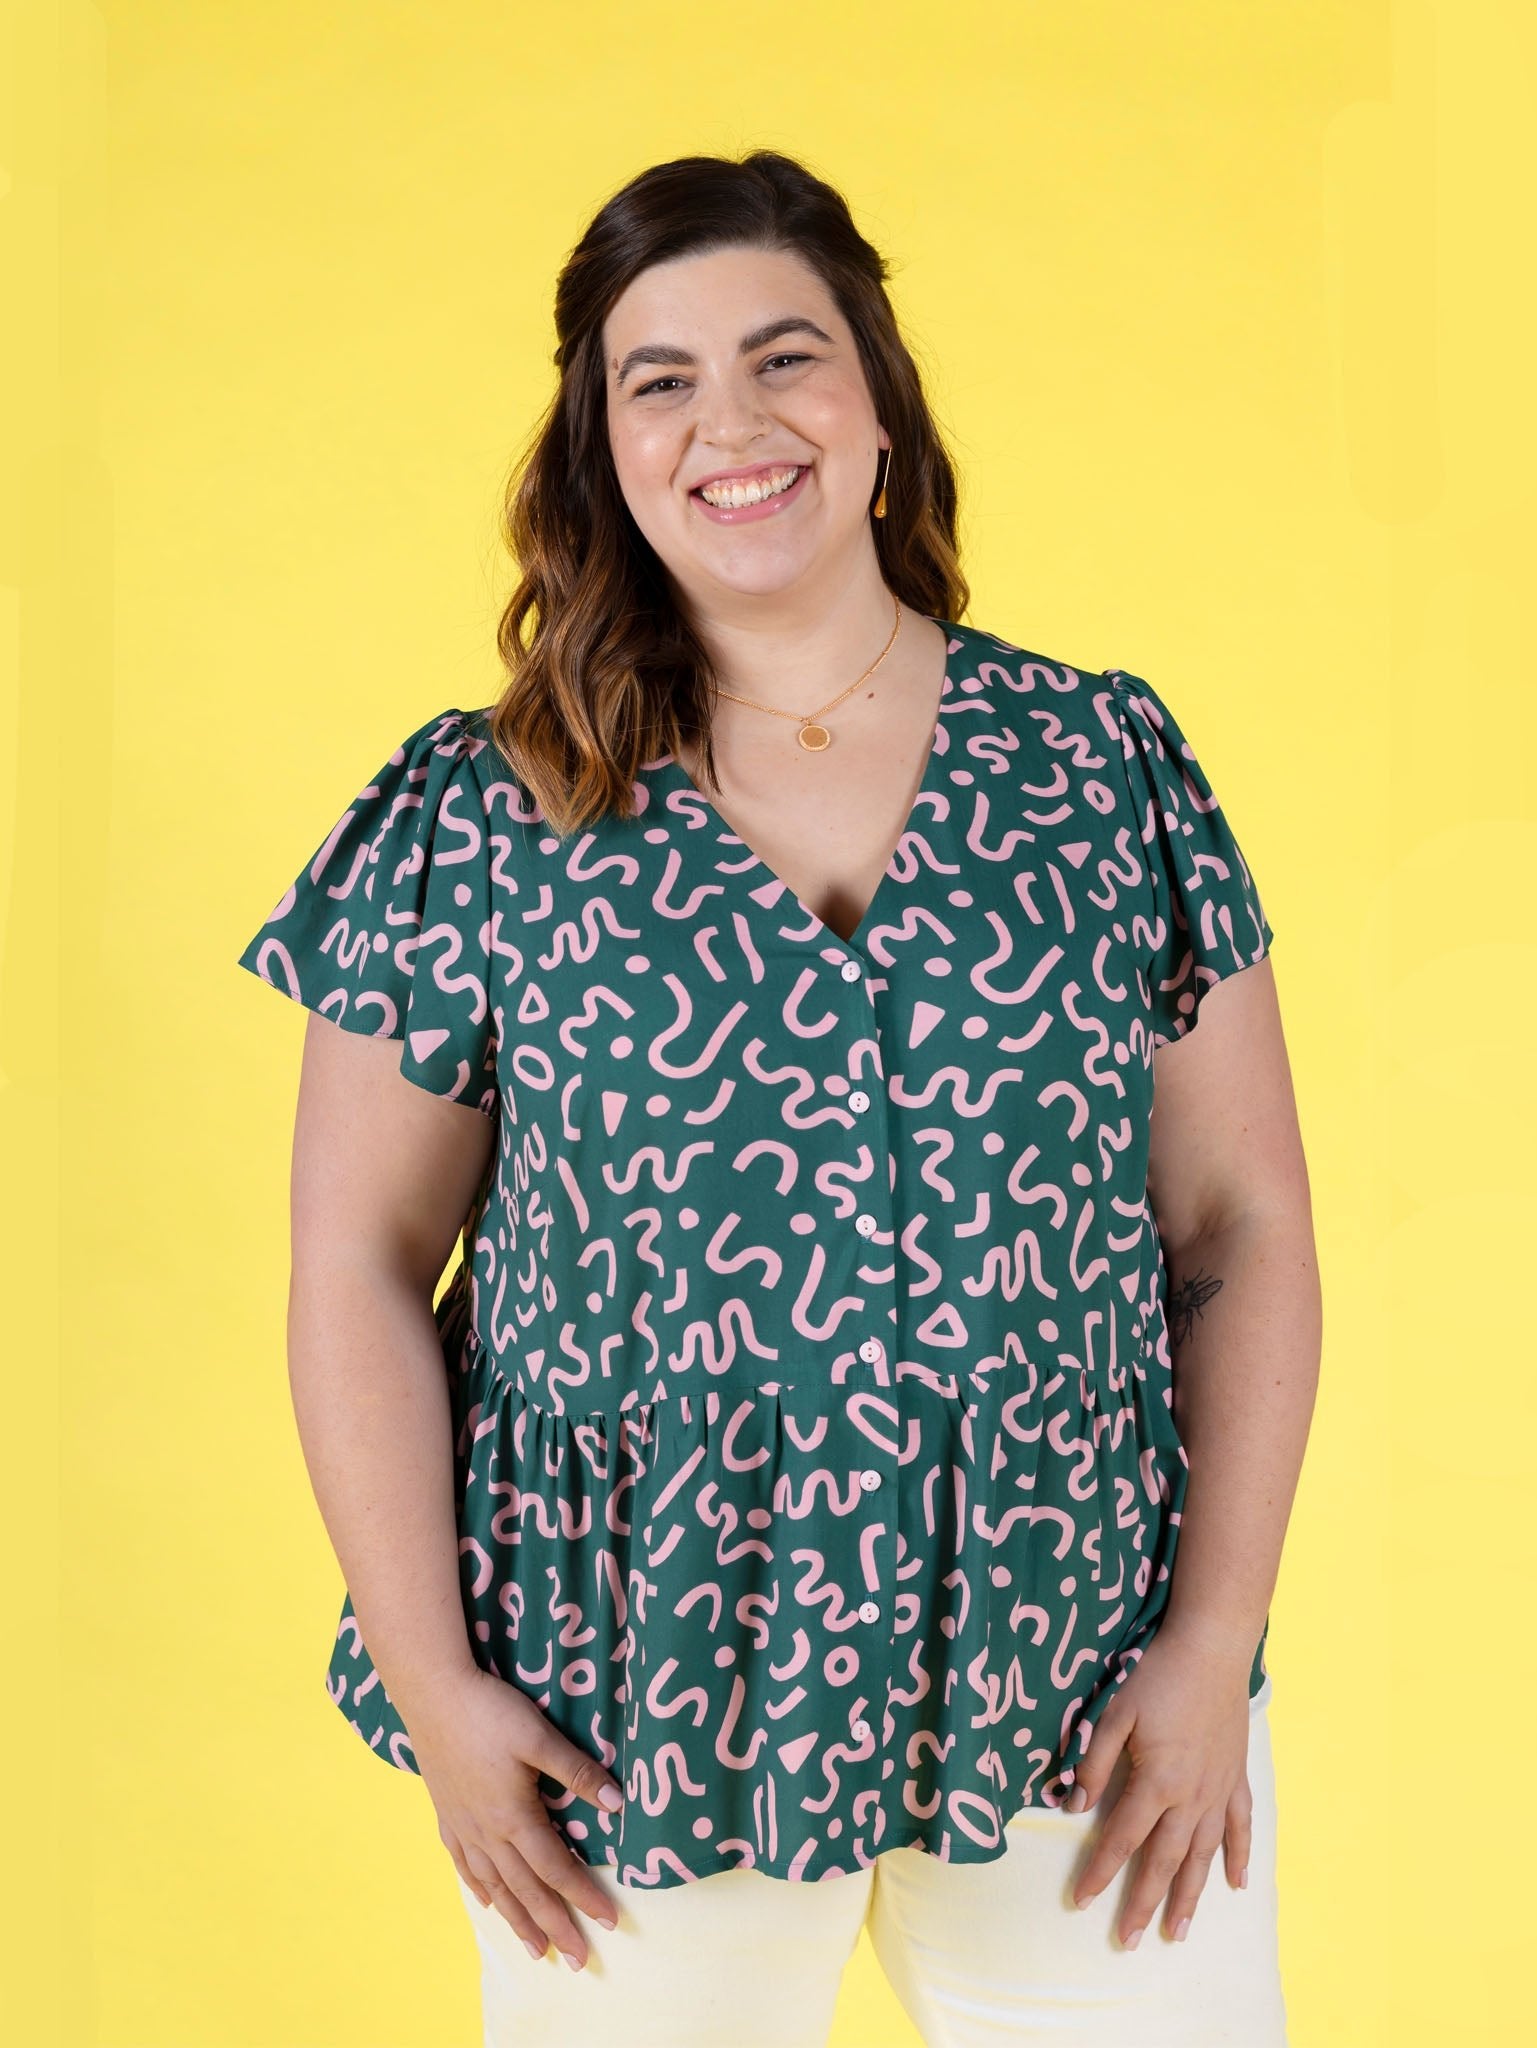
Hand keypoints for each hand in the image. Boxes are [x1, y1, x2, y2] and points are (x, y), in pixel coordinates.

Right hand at [407, 1663, 625, 1971]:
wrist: (432, 1694)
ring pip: (495, 1886)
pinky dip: (480, 1888)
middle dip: (555, 1926)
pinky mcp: (447, 1814)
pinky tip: (488, 1902)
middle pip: (527, 1890)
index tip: (609, 1921)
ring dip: (518, 1920)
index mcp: (514, 1817)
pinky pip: (465, 1864)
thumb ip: (577, 1772)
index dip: (584, 1896)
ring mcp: (464, 1827)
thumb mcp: (540, 1737)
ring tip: (536, 1949)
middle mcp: (488, 1833)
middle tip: (579, 1960)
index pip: (557, 1869)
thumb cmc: (490, 1712)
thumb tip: (617, 1803)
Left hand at [1066, 1620, 1255, 1948]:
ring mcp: (1219, 1791)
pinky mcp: (1237, 1778)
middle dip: (1143, 1902)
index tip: (1080, 1902)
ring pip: (1203, 1856)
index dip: (1099, 1873)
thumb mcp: (1114, 1713)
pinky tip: (1236, 1884)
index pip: (1120, 1839)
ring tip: (1179, 1932)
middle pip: (1164, 1862)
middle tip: (1129, 1941)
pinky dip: (1239, 1856)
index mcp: (1156, 1782)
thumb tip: (1072, 1806)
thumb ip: (1093, 1762)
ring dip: (1190, 1896)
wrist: (1212, 1648)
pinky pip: (1240, 1827)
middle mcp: (1191, 1797)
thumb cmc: (1157, 1676)